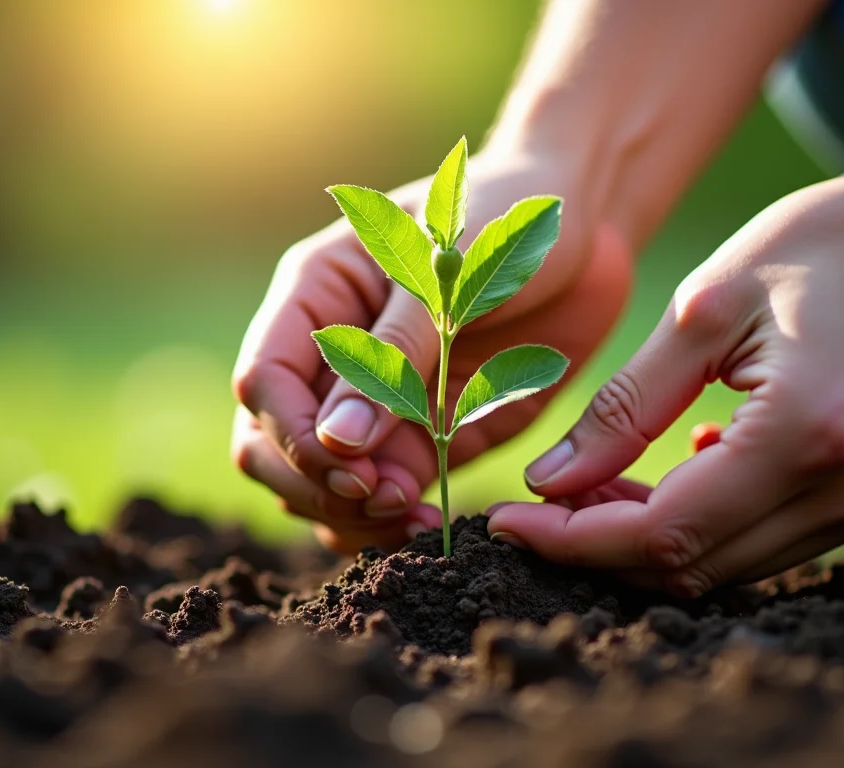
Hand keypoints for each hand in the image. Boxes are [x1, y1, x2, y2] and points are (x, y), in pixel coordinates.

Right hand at [232, 149, 631, 552]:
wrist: (578, 234)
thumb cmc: (505, 223)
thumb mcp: (447, 279)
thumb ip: (394, 358)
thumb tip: (336, 442)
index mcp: (316, 295)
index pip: (265, 381)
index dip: (294, 436)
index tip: (353, 469)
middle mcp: (330, 355)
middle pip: (271, 443)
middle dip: (316, 484)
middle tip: (385, 498)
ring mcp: (372, 403)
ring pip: (317, 482)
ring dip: (350, 513)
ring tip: (414, 514)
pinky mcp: (420, 439)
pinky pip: (377, 494)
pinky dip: (388, 522)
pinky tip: (428, 523)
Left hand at [487, 155, 843, 594]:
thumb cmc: (821, 244)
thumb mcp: (704, 308)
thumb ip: (626, 405)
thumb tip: (548, 483)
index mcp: (805, 434)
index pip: (664, 533)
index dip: (573, 540)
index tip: (505, 520)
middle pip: (692, 565)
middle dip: (599, 544)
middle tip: (539, 500)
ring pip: (725, 565)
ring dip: (645, 538)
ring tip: (589, 485)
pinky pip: (763, 542)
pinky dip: (699, 525)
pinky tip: (666, 473)